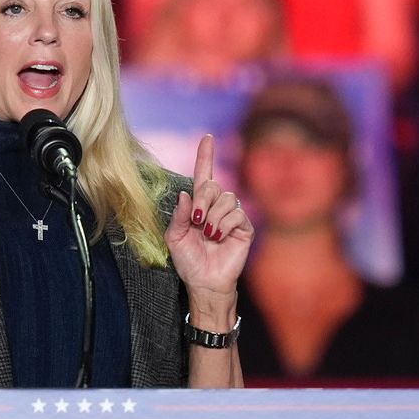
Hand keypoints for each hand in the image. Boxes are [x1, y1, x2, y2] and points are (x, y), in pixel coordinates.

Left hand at [164, 134, 254, 299]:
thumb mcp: (174, 237)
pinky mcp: (244, 227)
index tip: (207, 137)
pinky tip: (218, 237)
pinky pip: (236, 214)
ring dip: (213, 216)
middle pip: (213, 186)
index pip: (204, 174)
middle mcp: (217, 206)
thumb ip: (179, 214)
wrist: (203, 281)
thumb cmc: (188, 260)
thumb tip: (186, 193)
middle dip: (202, 200)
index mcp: (199, 205)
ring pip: (226, 199)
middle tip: (196, 219)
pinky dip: (224, 224)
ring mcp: (232, 216)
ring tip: (208, 234)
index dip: (206, 155)